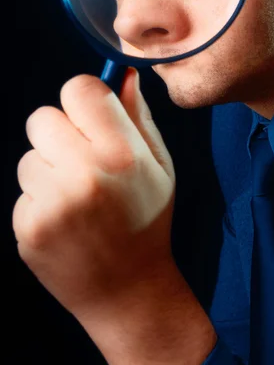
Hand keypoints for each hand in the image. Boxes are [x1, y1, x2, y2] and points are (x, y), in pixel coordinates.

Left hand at [12, 69, 175, 321]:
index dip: (84, 97)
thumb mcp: (159, 165)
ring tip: (76, 196)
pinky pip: (23, 190)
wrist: (127, 290)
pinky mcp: (28, 227)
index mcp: (122, 154)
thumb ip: (138, 116)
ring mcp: (52, 203)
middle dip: (60, 131)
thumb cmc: (148, 221)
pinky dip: (40, 200)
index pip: (79, 90)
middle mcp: (84, 174)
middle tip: (81, 158)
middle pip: (43, 117)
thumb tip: (125, 74)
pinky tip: (65, 220)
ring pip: (29, 156)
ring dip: (48, 168)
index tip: (90, 113)